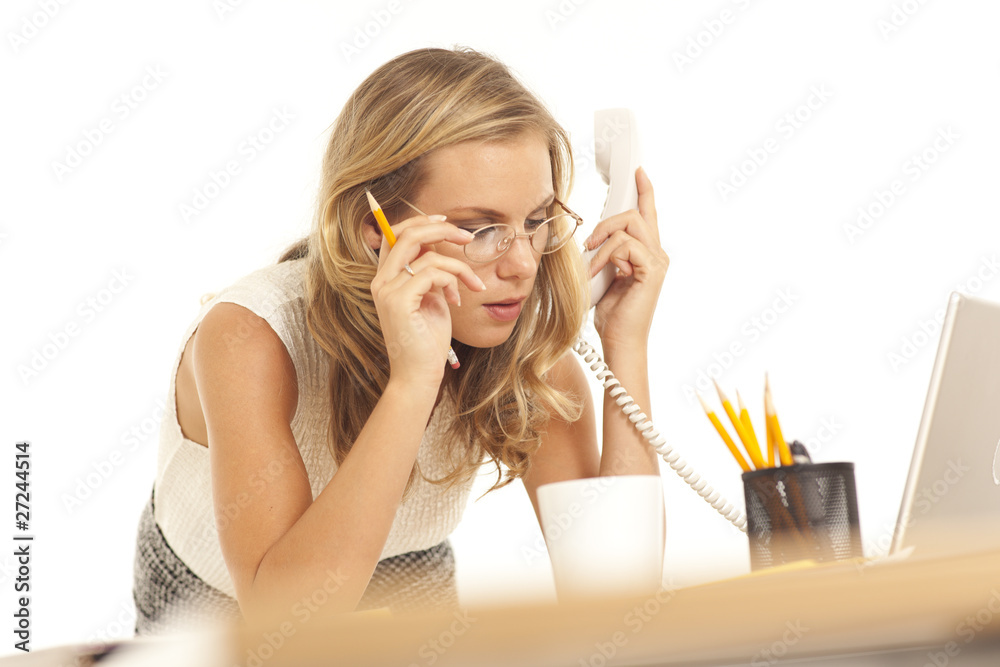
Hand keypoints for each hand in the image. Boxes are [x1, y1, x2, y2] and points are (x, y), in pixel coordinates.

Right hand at [370, 214, 485, 386]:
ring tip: (473, 284)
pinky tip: (456, 301)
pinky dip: (452, 281)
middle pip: (407, 234)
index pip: (396, 236)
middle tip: (467, 237)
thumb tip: (440, 249)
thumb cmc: (427, 340)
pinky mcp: (399, 301)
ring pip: (426, 254)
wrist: (419, 374)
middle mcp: (381, 281)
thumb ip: (430, 274)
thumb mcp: (430, 298)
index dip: (421, 223)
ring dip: (458, 266)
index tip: (447, 223)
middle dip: (441, 230)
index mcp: (385, 279)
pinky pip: (432, 273)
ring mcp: (387, 291)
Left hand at [583, 167, 668, 350]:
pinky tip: (596, 271)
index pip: (647, 214)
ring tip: (590, 260)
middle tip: (590, 241)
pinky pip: (625, 245)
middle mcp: (657, 253)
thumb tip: (593, 238)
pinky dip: (605, 256)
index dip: (644, 191)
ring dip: (603, 240)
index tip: (638, 172)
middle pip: (635, 214)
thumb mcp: (604, 275)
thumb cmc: (611, 314)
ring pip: (629, 225)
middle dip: (607, 219)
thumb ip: (606, 253)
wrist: (619, 342)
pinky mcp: (651, 270)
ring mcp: (657, 261)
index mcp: (647, 253)